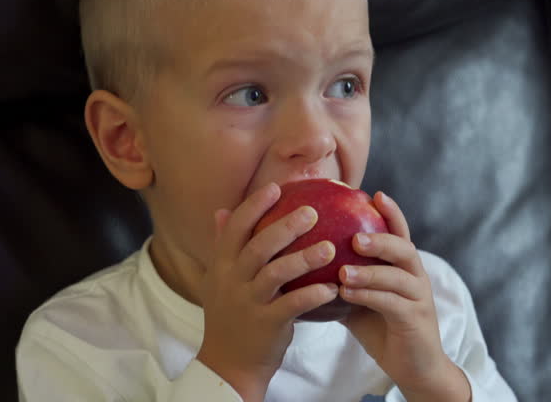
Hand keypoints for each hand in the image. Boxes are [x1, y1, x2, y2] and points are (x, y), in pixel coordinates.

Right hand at [197, 183, 338, 401]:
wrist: (228, 362)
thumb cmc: (230, 314)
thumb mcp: (218, 279)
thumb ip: (221, 245)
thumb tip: (221, 210)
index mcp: (221, 265)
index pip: (235, 228)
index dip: (254, 206)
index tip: (276, 188)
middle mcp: (232, 281)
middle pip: (258, 247)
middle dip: (285, 227)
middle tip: (312, 212)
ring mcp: (248, 303)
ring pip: (276, 274)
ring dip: (304, 258)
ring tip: (330, 248)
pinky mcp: (267, 324)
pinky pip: (292, 305)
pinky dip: (313, 295)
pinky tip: (333, 287)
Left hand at [339, 192, 471, 401]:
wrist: (413, 366)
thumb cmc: (381, 327)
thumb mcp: (358, 298)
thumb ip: (340, 277)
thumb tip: (302, 259)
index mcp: (403, 266)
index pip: (400, 232)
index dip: (391, 212)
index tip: (374, 194)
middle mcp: (415, 276)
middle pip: (404, 248)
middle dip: (381, 238)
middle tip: (355, 236)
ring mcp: (419, 298)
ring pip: (398, 276)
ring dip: (370, 271)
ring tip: (343, 270)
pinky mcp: (415, 320)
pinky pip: (392, 304)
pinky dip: (368, 296)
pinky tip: (346, 294)